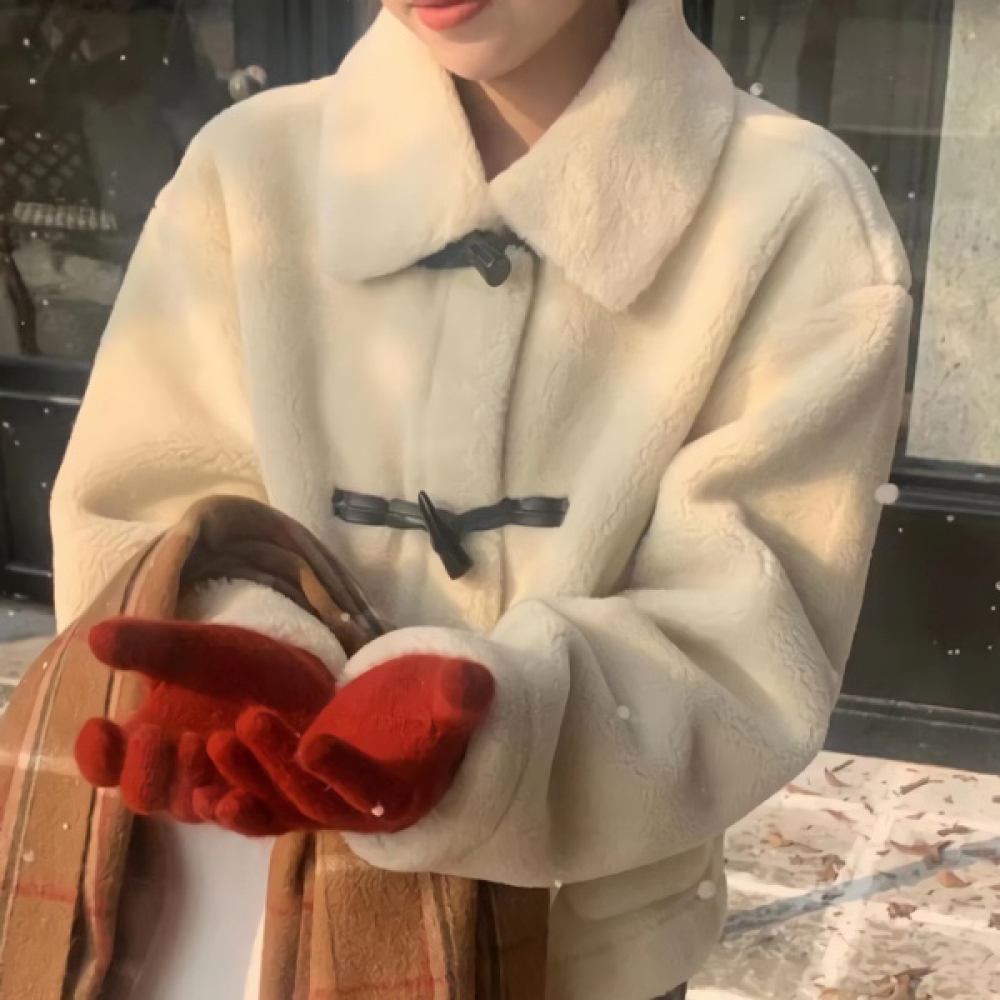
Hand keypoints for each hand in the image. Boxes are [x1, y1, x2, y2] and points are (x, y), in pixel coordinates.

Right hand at [74, 618, 336, 834]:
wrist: (304, 678)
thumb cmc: (237, 667)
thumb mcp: (195, 649)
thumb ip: (150, 645)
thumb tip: (96, 635)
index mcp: (148, 745)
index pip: (106, 766)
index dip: (96, 754)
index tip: (100, 725)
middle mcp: (178, 780)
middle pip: (143, 796)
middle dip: (144, 769)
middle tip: (154, 734)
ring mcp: (221, 795)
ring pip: (193, 808)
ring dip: (193, 780)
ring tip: (208, 740)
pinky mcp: (269, 805)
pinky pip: (250, 823)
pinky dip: (239, 815)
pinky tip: (234, 798)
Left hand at [239, 654, 494, 833]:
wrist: (418, 722)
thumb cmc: (438, 708)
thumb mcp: (454, 697)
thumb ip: (461, 694)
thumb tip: (473, 682)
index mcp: (403, 795)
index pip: (373, 791)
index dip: (344, 772)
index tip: (312, 744)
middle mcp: (361, 815)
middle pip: (316, 801)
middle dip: (278, 767)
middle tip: (246, 722)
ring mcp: (327, 810)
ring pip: (282, 807)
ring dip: (246, 781)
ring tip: (214, 743)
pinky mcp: (302, 800)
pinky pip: (267, 812)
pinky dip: (237, 804)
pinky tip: (201, 789)